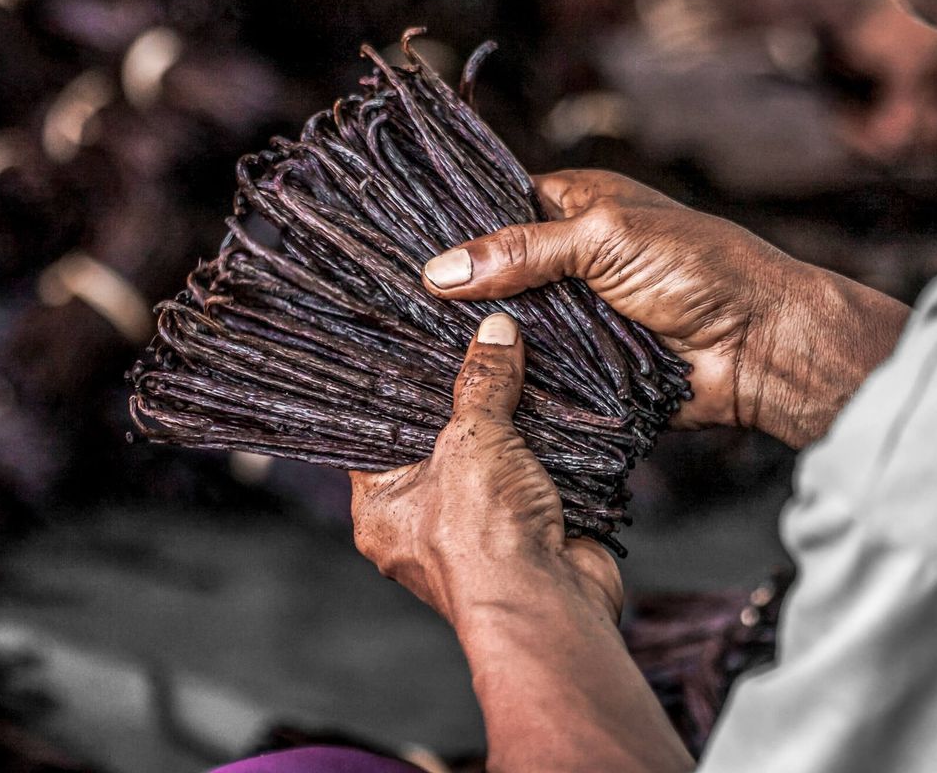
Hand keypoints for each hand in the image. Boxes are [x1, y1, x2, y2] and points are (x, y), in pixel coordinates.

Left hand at [350, 312, 621, 626]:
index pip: (377, 436)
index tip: (415, 347)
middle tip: (476, 345)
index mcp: (381, 509)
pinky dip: (549, 451)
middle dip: (466, 402)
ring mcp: (479, 530)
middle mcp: (424, 523)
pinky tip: (559, 410)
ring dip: (513, 426)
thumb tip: (495, 332)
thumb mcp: (473, 440)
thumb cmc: (483, 539)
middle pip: (442, 444)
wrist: (549, 604)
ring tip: (522, 365)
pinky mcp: (528, 530)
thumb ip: (482, 383)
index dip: (397, 392)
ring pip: (492, 460)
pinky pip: (534, 477)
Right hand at [422, 170, 908, 447]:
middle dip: (456, 293)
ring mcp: (573, 318)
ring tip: (406, 349)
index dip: (453, 229)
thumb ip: (522, 251)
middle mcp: (567, 262)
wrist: (758, 345)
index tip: (393, 248)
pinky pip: (533, 373)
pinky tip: (458, 385)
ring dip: (479, 340)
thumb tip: (440, 270)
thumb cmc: (699, 268)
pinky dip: (507, 379)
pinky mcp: (582, 368)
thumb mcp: (604, 239)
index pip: (495, 210)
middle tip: (388, 308)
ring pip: (508, 328)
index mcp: (573, 209)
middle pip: (494, 276)